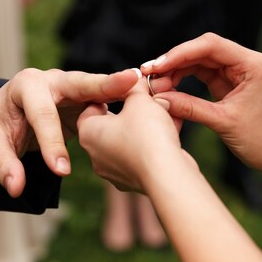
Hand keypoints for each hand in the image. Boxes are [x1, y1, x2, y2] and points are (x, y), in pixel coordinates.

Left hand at [0, 67, 140, 196]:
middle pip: (82, 83)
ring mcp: (73, 86)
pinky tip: (148, 109)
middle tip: (131, 83)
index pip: (42, 115)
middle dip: (106, 85)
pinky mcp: (87, 97)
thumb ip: (4, 165)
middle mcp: (53, 80)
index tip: (61, 172)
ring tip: (149, 96)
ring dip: (123, 92)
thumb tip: (16, 187)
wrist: (5, 113)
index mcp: (28, 86)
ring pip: (100, 88)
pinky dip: (125, 103)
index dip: (51, 144)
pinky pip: (108, 99)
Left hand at [77, 80, 193, 192]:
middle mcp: (96, 155)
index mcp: (88, 133)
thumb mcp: (140, 100)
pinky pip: (142, 155)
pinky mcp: (134, 181)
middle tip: (151, 100)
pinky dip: (154, 142)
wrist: (166, 175)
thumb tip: (136, 81)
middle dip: (133, 111)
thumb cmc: (147, 134)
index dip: (111, 95)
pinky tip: (173, 130)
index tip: (128, 90)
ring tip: (166, 113)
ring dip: (146, 126)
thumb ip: (135, 87)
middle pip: (113, 124)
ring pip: (130, 140)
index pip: (92, 107)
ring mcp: (114, 171)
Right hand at [141, 33, 261, 175]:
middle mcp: (244, 61)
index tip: (158, 65)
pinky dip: (182, 78)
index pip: (211, 46)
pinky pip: (200, 73)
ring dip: (175, 70)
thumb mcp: (223, 122)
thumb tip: (159, 98)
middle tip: (149, 73)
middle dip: (174, 60)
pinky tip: (167, 86)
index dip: (180, 53)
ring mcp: (235, 70)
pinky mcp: (227, 81)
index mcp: (251, 64)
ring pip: (198, 60)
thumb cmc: (259, 139)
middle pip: (202, 49)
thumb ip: (190, 107)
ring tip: (155, 84)